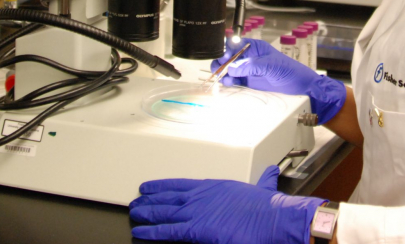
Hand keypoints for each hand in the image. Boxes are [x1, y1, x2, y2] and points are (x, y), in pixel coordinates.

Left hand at [130, 165, 323, 243]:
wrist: (271, 217)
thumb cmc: (267, 207)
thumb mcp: (263, 188)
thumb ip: (263, 180)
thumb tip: (269, 172)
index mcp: (214, 187)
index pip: (182, 185)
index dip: (163, 186)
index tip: (149, 186)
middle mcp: (202, 196)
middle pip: (169, 197)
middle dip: (150, 200)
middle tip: (135, 201)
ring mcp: (197, 212)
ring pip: (165, 212)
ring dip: (147, 213)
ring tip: (133, 214)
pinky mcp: (197, 230)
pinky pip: (169, 231)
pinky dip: (153, 231)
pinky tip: (141, 232)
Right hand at [211, 39, 345, 123]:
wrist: (301, 87)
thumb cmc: (290, 71)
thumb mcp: (271, 65)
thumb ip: (251, 66)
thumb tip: (233, 68)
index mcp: (255, 48)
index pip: (236, 43)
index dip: (227, 48)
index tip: (224, 55)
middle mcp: (250, 58)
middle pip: (229, 56)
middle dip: (222, 61)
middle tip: (219, 67)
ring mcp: (249, 71)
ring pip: (230, 69)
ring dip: (223, 72)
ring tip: (223, 77)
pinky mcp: (250, 83)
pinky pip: (235, 81)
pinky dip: (229, 81)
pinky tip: (228, 83)